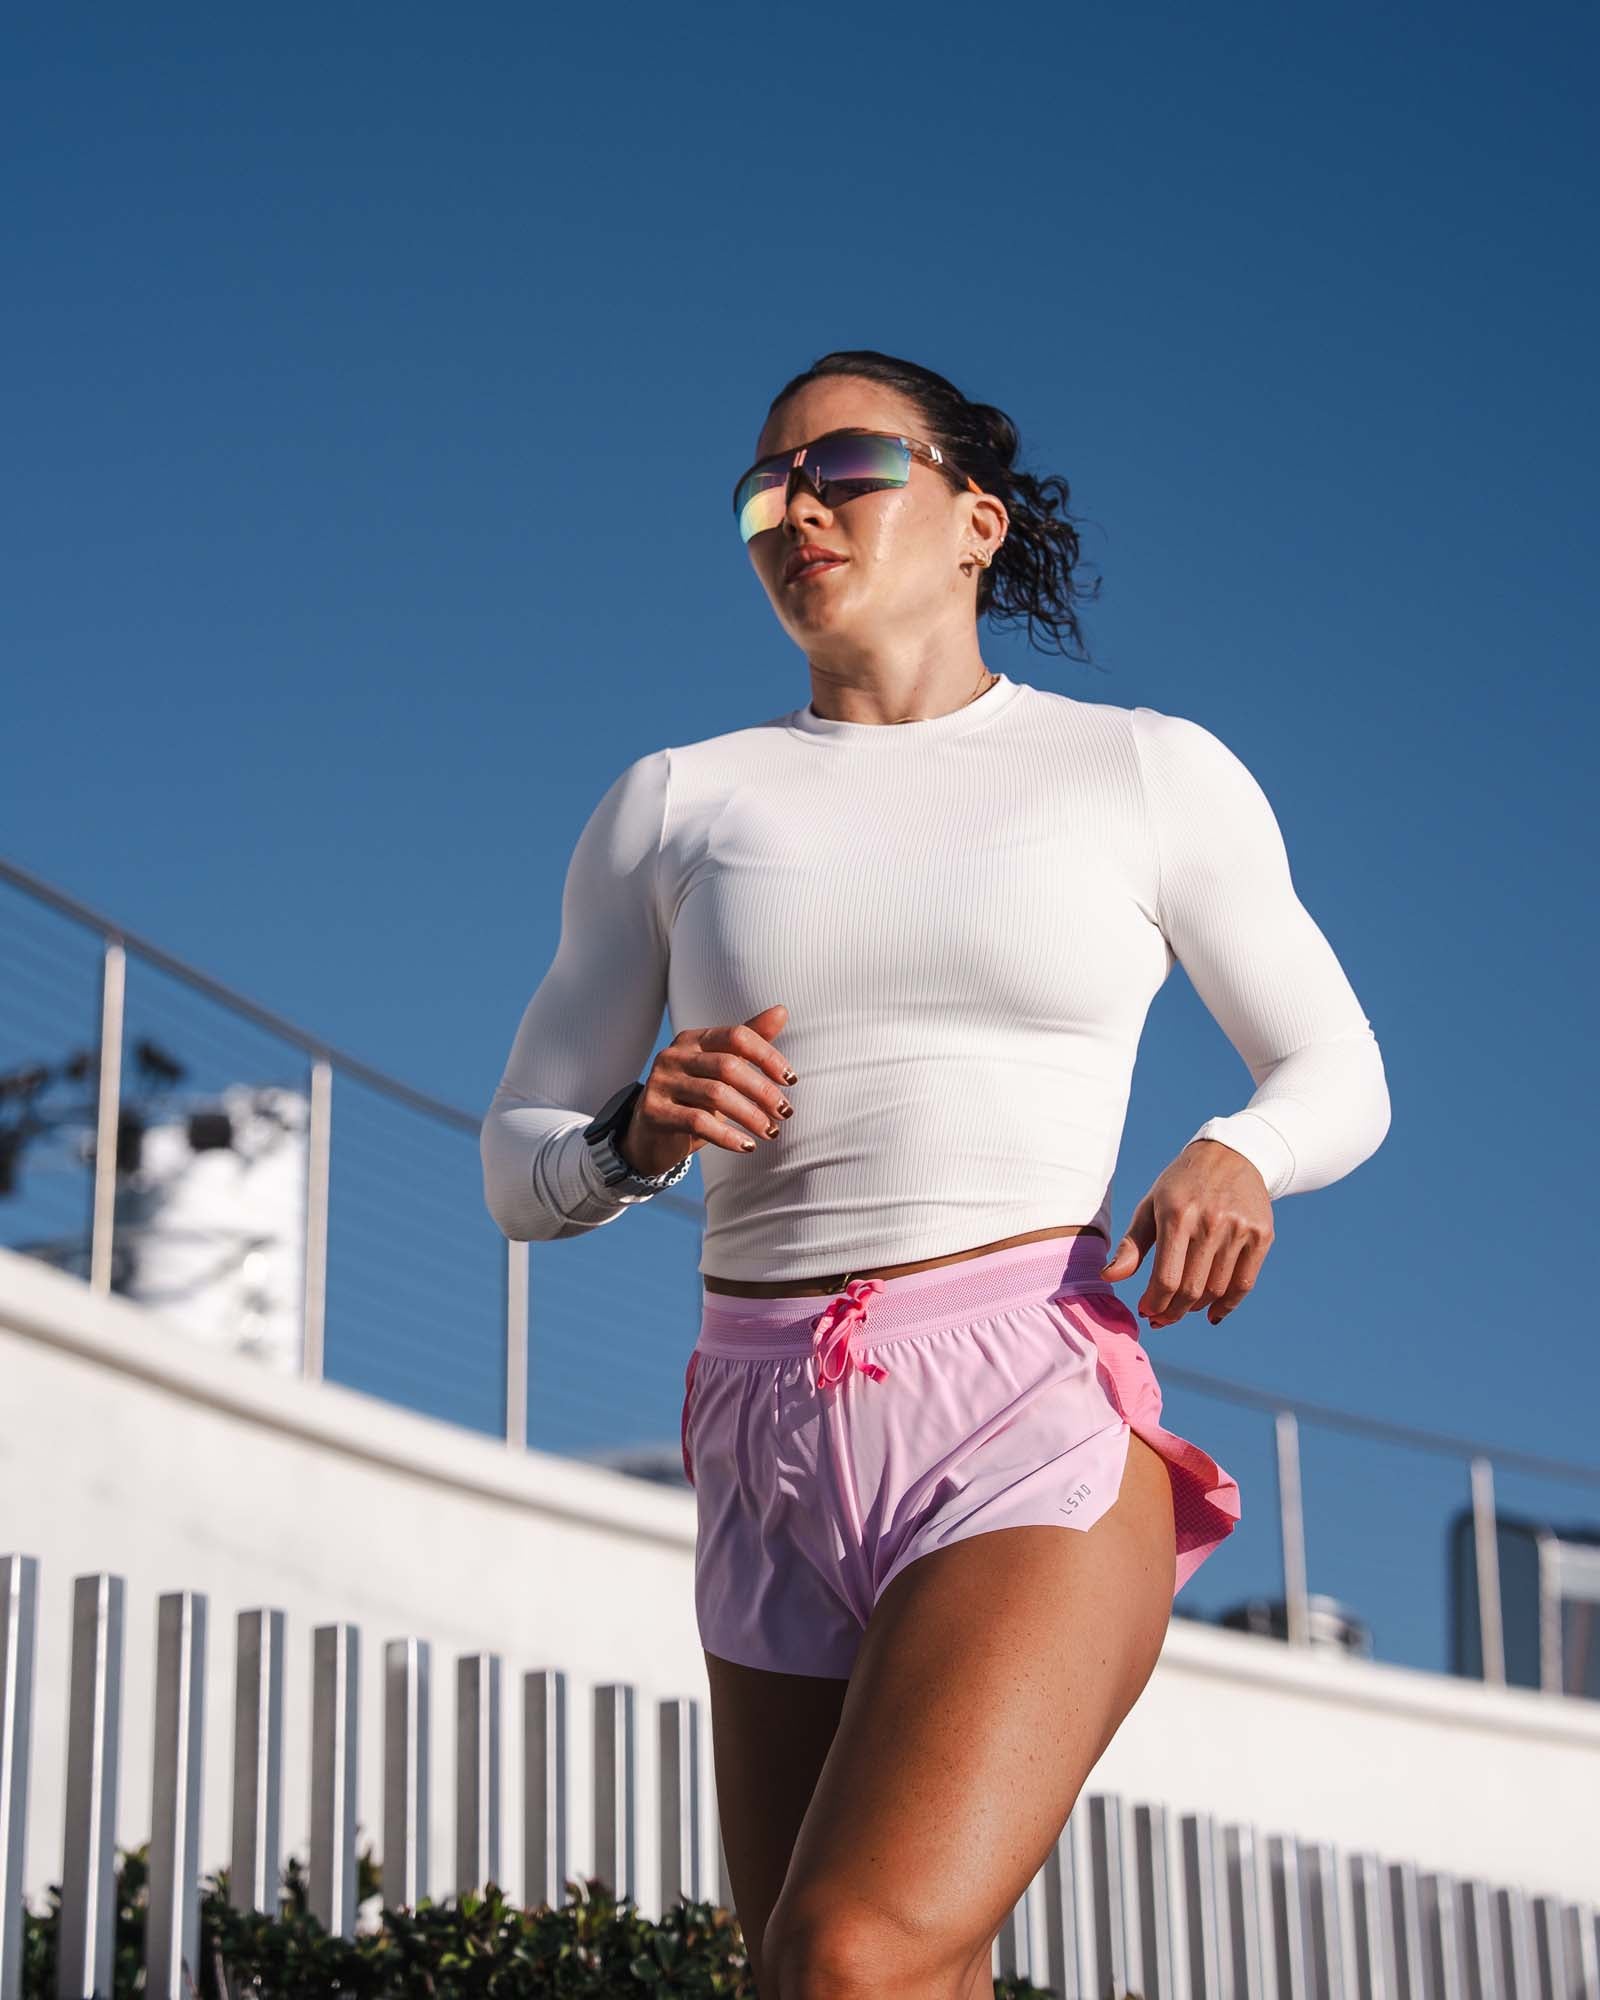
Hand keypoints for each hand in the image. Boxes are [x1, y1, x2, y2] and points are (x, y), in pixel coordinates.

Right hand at [619, 1004, 796, 1176]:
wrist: (651, 1136)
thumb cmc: (693, 1100)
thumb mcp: (721, 1071)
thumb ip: (748, 1044)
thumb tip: (781, 1011)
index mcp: (693, 1040)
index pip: (736, 1036)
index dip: (767, 1056)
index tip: (790, 1080)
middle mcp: (673, 1055)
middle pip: (728, 1066)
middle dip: (762, 1091)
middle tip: (785, 1112)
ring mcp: (661, 1082)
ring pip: (715, 1095)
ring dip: (750, 1116)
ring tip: (771, 1132)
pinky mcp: (654, 1112)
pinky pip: (698, 1122)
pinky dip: (728, 1136)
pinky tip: (747, 1146)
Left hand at [1098, 1138, 1272, 1327]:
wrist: (1232, 1154)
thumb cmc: (1181, 1186)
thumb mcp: (1151, 1206)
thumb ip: (1131, 1245)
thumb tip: (1108, 1278)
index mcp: (1177, 1215)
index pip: (1166, 1278)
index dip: (1154, 1303)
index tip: (1146, 1311)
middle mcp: (1210, 1222)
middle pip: (1192, 1289)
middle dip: (1172, 1312)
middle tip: (1161, 1319)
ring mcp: (1240, 1229)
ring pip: (1217, 1290)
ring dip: (1196, 1309)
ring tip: (1182, 1309)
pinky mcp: (1262, 1235)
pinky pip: (1244, 1283)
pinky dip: (1227, 1305)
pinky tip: (1212, 1313)